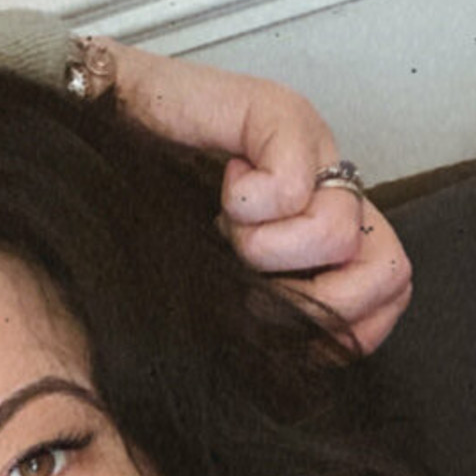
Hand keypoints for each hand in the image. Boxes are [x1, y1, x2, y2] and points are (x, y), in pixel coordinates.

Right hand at [97, 38, 412, 354]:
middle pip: (390, 272)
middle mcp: (328, 194)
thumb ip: (264, 333)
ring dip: (263, 252)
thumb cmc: (141, 228)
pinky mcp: (278, 113)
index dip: (340, 333)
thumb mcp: (215, 302)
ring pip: (340, 233)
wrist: (84, 152)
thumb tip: (294, 362)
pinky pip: (293, 188)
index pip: (388, 297)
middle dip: (316, 305)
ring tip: (224, 227)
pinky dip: (244, 207)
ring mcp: (311, 151)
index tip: (275, 332)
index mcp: (322, 241)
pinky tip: (219, 187)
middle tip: (250, 286)